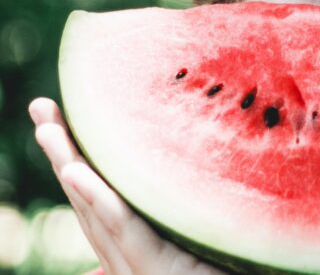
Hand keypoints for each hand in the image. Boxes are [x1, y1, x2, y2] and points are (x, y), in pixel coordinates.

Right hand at [29, 97, 223, 274]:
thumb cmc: (230, 266)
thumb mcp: (206, 232)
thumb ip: (185, 210)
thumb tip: (185, 168)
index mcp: (142, 242)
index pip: (103, 194)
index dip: (79, 157)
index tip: (63, 115)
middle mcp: (131, 253)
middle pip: (89, 197)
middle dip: (63, 152)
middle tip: (42, 106)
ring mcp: (138, 265)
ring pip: (96, 209)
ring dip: (69, 166)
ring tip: (47, 127)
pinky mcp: (155, 269)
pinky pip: (124, 230)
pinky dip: (98, 200)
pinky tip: (76, 171)